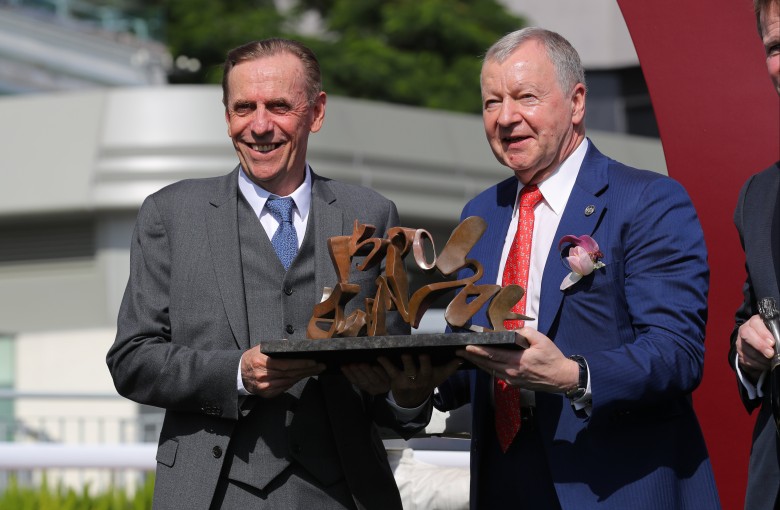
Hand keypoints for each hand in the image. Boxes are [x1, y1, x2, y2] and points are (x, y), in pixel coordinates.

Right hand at [241, 346, 324, 397]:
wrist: (238, 373)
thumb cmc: (252, 358)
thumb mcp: (261, 348)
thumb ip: (276, 347)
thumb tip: (292, 345)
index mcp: (262, 362)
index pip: (286, 364)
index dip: (301, 364)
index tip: (314, 361)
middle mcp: (263, 376)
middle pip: (290, 374)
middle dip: (308, 370)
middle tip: (320, 366)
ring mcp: (265, 387)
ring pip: (289, 381)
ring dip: (303, 376)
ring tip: (315, 370)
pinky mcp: (267, 393)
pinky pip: (284, 387)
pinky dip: (294, 381)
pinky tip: (302, 376)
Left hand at [342, 354, 461, 407]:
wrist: (413, 400)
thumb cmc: (428, 382)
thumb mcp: (440, 376)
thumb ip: (451, 366)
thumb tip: (463, 356)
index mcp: (430, 375)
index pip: (432, 366)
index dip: (429, 360)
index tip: (427, 351)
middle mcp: (420, 378)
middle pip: (420, 367)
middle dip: (418, 360)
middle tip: (415, 350)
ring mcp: (408, 380)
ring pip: (405, 369)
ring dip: (401, 360)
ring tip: (395, 350)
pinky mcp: (396, 380)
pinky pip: (390, 371)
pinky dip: (384, 363)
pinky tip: (379, 356)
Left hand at [457, 329, 577, 393]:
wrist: (562, 378)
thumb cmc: (552, 358)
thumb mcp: (541, 340)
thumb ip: (525, 332)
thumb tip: (512, 331)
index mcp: (518, 362)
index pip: (493, 355)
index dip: (479, 351)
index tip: (466, 347)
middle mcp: (512, 372)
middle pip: (487, 365)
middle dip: (472, 357)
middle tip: (459, 352)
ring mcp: (512, 380)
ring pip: (490, 371)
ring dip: (478, 363)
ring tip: (466, 356)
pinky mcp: (514, 383)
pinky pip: (497, 374)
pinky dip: (488, 368)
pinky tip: (482, 363)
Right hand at [736, 314, 774, 381]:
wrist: (760, 341)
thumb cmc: (770, 335)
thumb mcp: (774, 331)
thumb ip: (776, 333)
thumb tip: (776, 342)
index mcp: (755, 322)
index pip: (755, 323)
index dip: (763, 333)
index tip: (772, 342)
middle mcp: (744, 329)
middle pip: (746, 335)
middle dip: (759, 345)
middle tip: (770, 354)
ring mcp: (740, 341)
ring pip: (746, 349)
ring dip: (760, 358)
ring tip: (770, 361)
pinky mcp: (739, 353)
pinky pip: (746, 360)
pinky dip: (757, 364)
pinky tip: (765, 365)